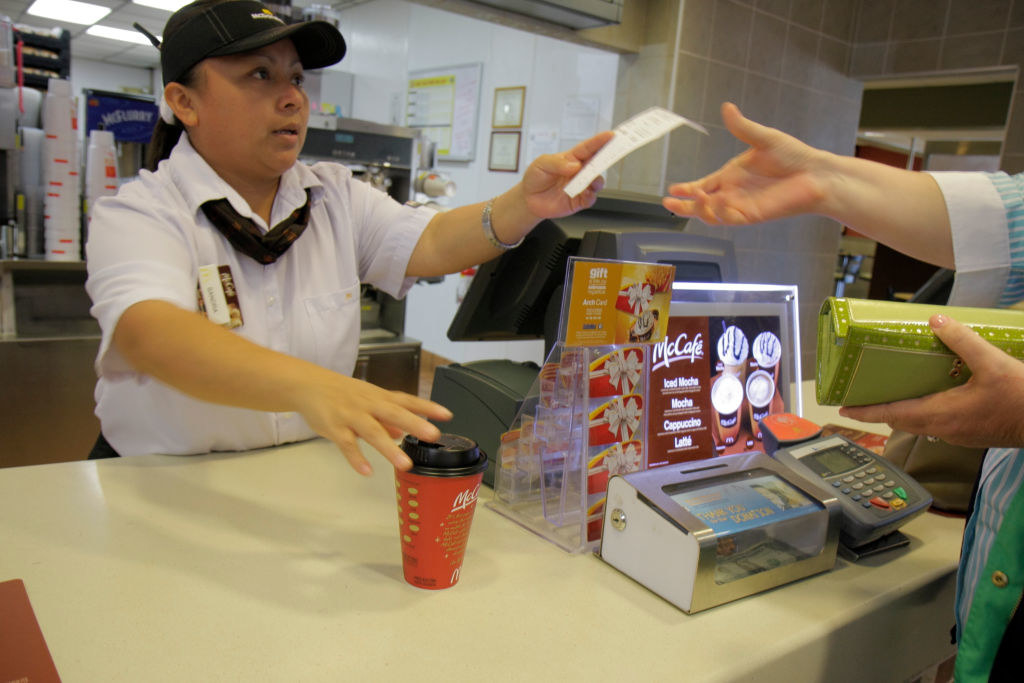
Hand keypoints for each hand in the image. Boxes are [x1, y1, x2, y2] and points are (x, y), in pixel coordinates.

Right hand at [296, 373, 452, 475]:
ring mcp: (351, 416)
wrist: (309, 385)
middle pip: (394, 413)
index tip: (447, 414)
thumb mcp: (368, 401)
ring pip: (372, 431)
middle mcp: (368, 405)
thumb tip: (401, 434)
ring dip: (389, 448)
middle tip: (433, 435)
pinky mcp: (334, 428)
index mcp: (380, 397)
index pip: (408, 401)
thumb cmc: (342, 394)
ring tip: (405, 464)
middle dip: (414, 424)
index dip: (427, 407)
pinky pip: (347, 445)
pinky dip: (357, 458)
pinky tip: (367, 471)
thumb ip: (385, 418)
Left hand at [520, 130, 613, 218]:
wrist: (528, 199)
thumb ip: (557, 163)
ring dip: (597, 179)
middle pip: (597, 163)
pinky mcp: (578, 201)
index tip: (611, 135)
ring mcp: (580, 186)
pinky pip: (590, 199)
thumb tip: (575, 165)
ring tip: (592, 179)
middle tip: (612, 154)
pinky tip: (586, 193)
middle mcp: (579, 172)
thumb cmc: (535, 177)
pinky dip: (591, 196)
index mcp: (572, 158)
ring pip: (596, 182)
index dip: (600, 141)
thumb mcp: (541, 164)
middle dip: (606, 158)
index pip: (588, 148)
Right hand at [662, 102, 828, 224]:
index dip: (687, 189)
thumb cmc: (794, 157)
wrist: (816, 174)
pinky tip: (715, 201)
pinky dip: (718, 212)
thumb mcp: (764, 138)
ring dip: (699, 209)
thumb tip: (727, 107)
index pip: (703, 185)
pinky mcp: (752, 215)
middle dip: (684, 205)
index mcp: (731, 176)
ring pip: (711, 215)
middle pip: (701, 204)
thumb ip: (742, 127)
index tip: (672, 188)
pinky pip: (728, 219)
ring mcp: (741, 206)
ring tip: (694, 198)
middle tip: (669, 202)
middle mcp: (733, 193)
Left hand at [840, 315, 1023, 447]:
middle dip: (880, 409)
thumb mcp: (992, 363)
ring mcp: (958, 434)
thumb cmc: (1023, 398)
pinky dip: (924, 410)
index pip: (892, 414)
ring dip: (902, 410)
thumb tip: (935, 320)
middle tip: (862, 395)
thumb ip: (962, 340)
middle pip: (901, 420)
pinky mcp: (970, 433)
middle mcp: (944, 429)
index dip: (865, 411)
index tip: (843, 408)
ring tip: (890, 391)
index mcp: (941, 414)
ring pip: (919, 423)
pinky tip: (930, 393)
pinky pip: (937, 423)